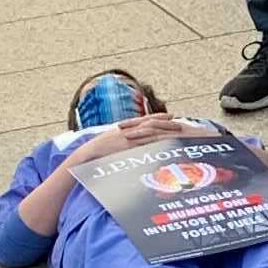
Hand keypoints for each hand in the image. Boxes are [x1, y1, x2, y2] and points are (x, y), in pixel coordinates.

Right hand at [72, 111, 189, 158]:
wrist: (88, 152)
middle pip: (151, 123)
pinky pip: (143, 142)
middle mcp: (129, 129)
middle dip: (166, 122)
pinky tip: (165, 141)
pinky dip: (154, 140)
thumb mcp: (114, 142)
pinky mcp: (127, 145)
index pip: (145, 120)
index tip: (170, 115)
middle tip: (179, 121)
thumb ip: (125, 142)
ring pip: (150, 130)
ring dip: (164, 129)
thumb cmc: (99, 151)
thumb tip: (133, 145)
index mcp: (126, 128)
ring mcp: (128, 136)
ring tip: (177, 130)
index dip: (159, 117)